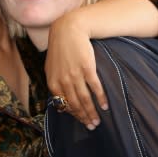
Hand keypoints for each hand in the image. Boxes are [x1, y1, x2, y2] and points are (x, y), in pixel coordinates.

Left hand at [46, 13, 107, 129]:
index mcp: (53, 83)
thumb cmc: (61, 50)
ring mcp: (75, 75)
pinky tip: (105, 106)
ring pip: (84, 99)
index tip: (82, 122)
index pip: (64, 105)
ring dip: (92, 112)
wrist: (68, 30)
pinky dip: (100, 98)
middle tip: (92, 126)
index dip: (74, 115)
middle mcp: (63, 81)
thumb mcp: (52, 68)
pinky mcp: (87, 68)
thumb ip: (56, 84)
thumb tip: (61, 102)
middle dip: (84, 118)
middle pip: (75, 105)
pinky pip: (94, 87)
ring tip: (98, 121)